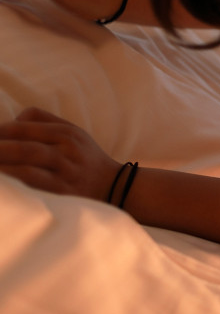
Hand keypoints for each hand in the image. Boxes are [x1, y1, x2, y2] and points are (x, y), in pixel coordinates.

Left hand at [0, 108, 119, 200]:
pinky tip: (4, 183)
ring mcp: (65, 171)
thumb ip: (44, 122)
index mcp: (67, 132)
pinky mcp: (63, 192)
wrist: (115, 186)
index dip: (1, 129)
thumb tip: (10, 121)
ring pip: (28, 162)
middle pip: (25, 143)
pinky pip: (33, 183)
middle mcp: (67, 149)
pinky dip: (14, 181)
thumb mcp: (73, 133)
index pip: (27, 123)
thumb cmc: (85, 159)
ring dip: (2, 164)